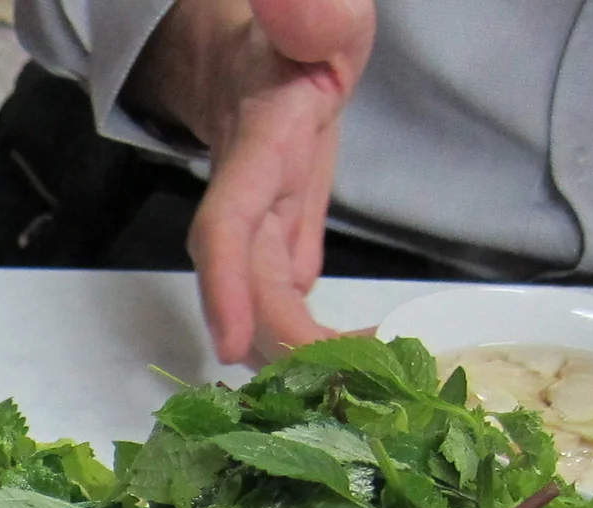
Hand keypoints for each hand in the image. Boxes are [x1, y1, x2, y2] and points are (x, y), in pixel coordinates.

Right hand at [131, 0, 373, 362]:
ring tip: (366, 379)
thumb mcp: (319, 17)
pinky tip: (353, 362)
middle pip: (248, 283)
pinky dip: (312, 335)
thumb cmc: (299, 36)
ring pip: (266, 300)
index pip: (227, 223)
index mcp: (259, 144)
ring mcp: (263, 223)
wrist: (269, 58)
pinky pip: (286, 297)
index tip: (232, 342)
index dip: (226, 285)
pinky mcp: (281, 239)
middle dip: (281, 342)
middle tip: (343, 384)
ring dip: (301, 349)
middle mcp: (251, 195)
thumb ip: (310, 13)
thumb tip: (295, 10)